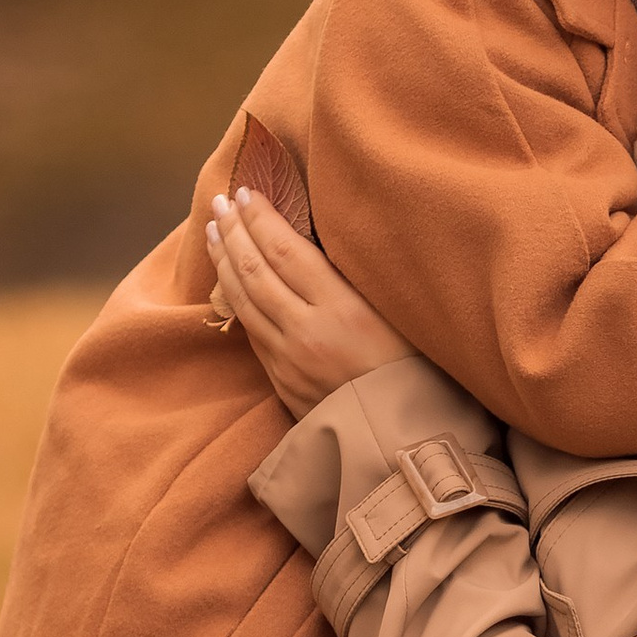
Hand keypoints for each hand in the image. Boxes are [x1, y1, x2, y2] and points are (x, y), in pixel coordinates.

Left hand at [207, 189, 413, 416]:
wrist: (409, 445)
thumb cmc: (422, 374)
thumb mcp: (402, 315)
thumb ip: (361, 281)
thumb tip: (324, 242)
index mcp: (342, 310)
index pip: (286, 251)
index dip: (261, 218)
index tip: (246, 192)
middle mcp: (307, 333)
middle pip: (255, 272)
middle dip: (233, 232)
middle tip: (218, 202)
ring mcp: (289, 361)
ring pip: (244, 303)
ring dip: (224, 262)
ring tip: (214, 232)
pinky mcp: (283, 383)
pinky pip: (252, 333)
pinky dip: (236, 300)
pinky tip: (231, 282)